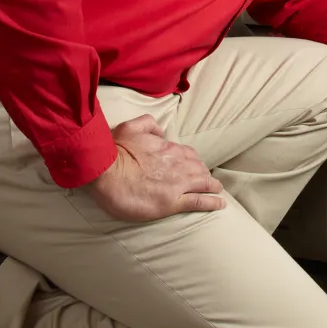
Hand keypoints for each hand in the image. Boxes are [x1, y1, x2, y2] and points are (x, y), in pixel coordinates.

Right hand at [86, 115, 225, 221]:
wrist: (106, 171)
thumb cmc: (115, 150)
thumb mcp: (131, 127)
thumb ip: (149, 124)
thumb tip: (162, 131)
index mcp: (168, 148)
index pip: (188, 154)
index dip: (193, 161)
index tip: (194, 166)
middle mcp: (177, 164)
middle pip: (199, 168)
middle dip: (204, 174)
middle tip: (207, 180)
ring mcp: (177, 184)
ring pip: (203, 183)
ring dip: (212, 186)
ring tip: (217, 190)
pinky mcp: (172, 202)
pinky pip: (199, 201)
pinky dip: (212, 202)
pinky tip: (220, 204)